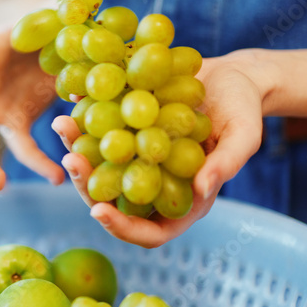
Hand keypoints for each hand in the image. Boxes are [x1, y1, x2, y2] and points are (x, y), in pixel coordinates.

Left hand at [52, 49, 267, 247]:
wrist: (232, 75)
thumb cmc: (244, 109)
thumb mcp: (244, 135)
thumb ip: (226, 164)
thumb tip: (201, 189)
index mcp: (181, 200)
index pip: (148, 231)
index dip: (122, 227)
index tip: (98, 211)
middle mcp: (152, 182)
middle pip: (112, 199)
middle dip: (86, 182)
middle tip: (70, 159)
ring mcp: (135, 156)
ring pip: (98, 164)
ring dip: (75, 147)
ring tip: (61, 124)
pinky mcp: (125, 128)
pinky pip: (99, 130)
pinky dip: (84, 116)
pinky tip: (72, 96)